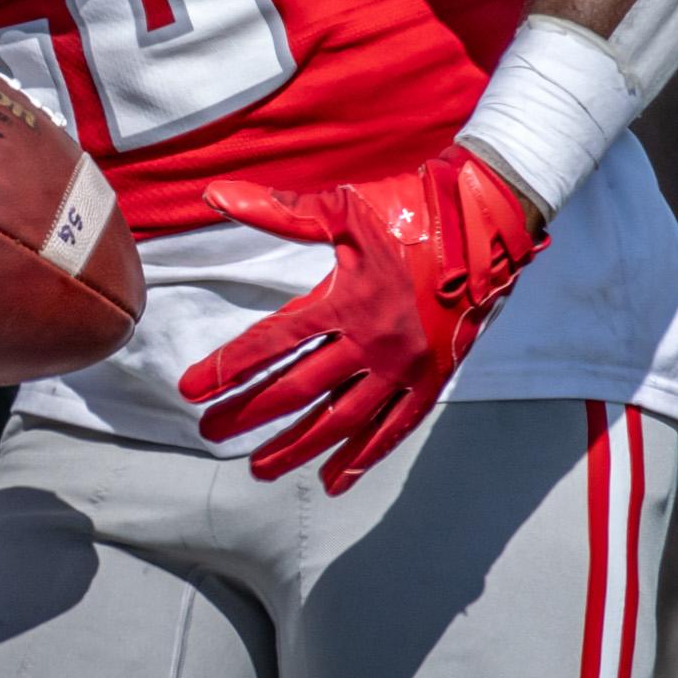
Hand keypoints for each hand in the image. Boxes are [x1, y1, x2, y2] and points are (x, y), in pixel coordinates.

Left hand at [176, 145, 545, 494]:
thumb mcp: (344, 208)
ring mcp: (405, 368)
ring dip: (298, 447)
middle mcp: (375, 342)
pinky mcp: (431, 381)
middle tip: (210, 434)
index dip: (229, 367)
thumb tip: (214, 195)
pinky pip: (393, 430)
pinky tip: (332, 482)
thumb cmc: (410, 211)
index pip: (275, 340)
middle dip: (250, 414)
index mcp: (348, 300)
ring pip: (342, 421)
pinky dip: (361, 458)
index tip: (190, 390)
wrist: (488, 226)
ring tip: (258, 469)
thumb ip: (278, 210)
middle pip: (300, 390)